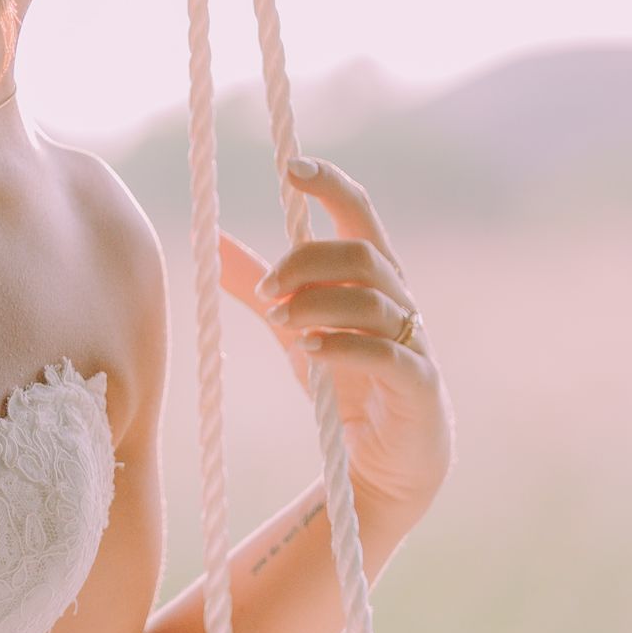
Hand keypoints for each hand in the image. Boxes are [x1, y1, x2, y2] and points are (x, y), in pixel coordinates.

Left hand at [220, 156, 454, 519]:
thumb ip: (260, 284)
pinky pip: (386, 353)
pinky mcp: (419, 385)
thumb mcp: (295, 326)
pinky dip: (343, 345)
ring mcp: (415, 341)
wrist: (386, 465)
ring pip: (372, 299)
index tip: (290, 166)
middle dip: (306, 263)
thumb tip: (212, 239)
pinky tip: (309, 349)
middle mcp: (400, 300)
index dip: (331, 184)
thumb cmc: (347, 382)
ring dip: (316, 303)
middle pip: (361, 253)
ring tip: (279, 322)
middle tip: (265, 293)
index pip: (360, 213)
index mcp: (374, 277)